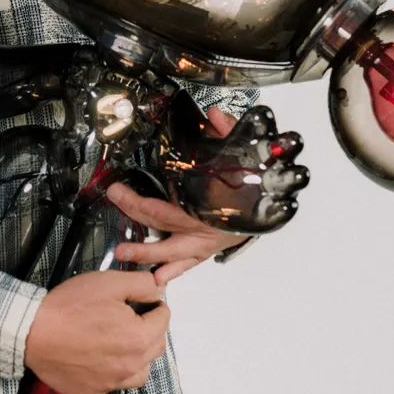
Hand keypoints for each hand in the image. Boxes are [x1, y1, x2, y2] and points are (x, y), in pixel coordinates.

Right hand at [23, 269, 170, 393]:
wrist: (33, 330)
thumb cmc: (70, 305)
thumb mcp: (109, 282)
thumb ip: (142, 284)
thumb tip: (158, 291)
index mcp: (138, 337)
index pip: (163, 319)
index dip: (155, 305)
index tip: (144, 300)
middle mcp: (130, 364)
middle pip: (156, 347)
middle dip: (151, 329)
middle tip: (134, 318)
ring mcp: (111, 383)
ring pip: (141, 376)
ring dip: (141, 361)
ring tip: (127, 348)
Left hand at [108, 107, 258, 281]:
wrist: (278, 205)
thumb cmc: (259, 183)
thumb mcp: (246, 151)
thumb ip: (229, 132)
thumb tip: (214, 114)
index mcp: (208, 207)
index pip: (162, 209)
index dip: (135, 202)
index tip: (115, 192)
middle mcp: (205, 229)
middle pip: (163, 230)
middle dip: (136, 226)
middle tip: (115, 222)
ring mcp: (206, 243)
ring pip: (173, 255)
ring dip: (148, 256)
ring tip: (125, 257)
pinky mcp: (208, 250)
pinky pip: (189, 264)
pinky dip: (174, 270)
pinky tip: (159, 279)